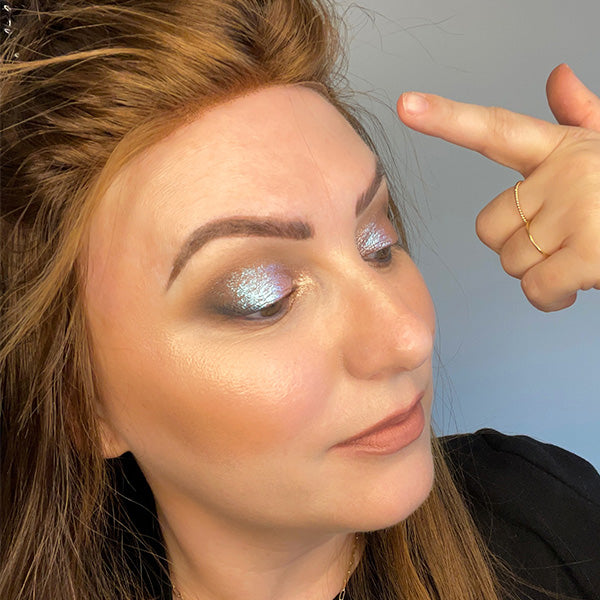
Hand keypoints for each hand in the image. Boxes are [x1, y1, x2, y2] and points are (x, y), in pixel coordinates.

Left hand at [395, 64, 599, 311]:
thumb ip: (581, 118)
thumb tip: (558, 77)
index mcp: (564, 149)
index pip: (495, 130)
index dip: (447, 117)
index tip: (407, 106)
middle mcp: (564, 176)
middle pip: (490, 226)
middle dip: (516, 243)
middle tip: (559, 239)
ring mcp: (576, 215)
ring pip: (509, 261)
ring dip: (538, 271)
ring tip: (579, 256)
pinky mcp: (588, 256)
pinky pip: (535, 289)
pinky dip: (551, 298)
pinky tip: (578, 286)